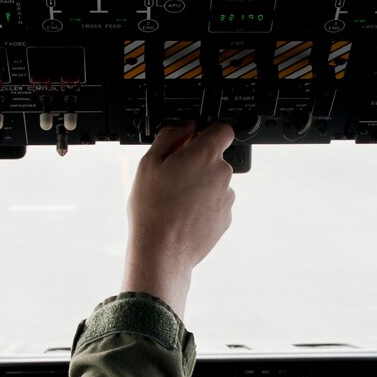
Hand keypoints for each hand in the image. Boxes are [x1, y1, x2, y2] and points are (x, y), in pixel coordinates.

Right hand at [123, 121, 236, 320]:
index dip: (207, 133)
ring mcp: (227, 197)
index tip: (193, 141)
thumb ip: (171, 136)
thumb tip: (186, 126)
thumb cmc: (152, 208)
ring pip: (215, 182)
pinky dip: (204, 206)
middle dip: (198, 162)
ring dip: (201, 186)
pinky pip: (216, 203)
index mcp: (206, 154)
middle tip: (173, 177)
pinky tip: (184, 215)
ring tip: (176, 200)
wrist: (162, 250)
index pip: (223, 129)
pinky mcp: (226, 218)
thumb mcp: (149, 162)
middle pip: (216, 158)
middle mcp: (223, 173)